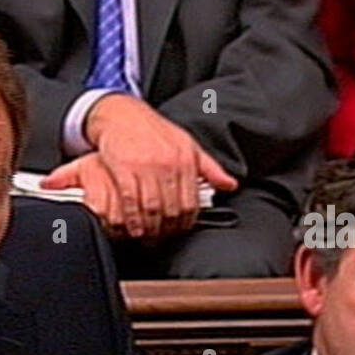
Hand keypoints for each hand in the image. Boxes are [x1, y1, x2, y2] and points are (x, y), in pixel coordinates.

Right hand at [52, 94, 237, 238]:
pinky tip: (132, 227)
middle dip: (167, 230)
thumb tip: (231, 186)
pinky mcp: (123, 168)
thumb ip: (209, 168)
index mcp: (186, 160)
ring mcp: (144, 166)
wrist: (123, 115)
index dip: (185, 223)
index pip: (190, 202)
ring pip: (151, 208)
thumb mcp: (188, 145)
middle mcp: (168, 164)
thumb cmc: (156, 132)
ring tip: (147, 237)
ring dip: (149, 228)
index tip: (179, 232)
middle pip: (171, 209)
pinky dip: (131, 218)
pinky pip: (129, 200)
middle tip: (161, 239)